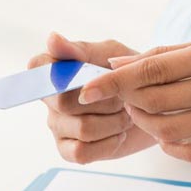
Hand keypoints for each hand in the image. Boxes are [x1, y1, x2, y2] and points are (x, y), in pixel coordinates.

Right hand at [28, 33, 156, 163]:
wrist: (153, 105)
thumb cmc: (127, 75)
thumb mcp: (109, 54)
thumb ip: (79, 50)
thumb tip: (52, 38)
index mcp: (55, 71)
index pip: (37, 68)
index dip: (57, 72)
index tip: (85, 74)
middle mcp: (50, 100)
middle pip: (65, 102)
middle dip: (105, 100)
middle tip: (122, 97)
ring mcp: (58, 126)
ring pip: (82, 128)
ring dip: (113, 123)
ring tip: (125, 116)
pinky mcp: (68, 150)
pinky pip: (81, 152)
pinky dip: (107, 144)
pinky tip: (118, 135)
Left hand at [79, 31, 190, 161]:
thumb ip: (169, 55)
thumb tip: (120, 64)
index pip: (153, 69)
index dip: (116, 82)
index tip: (88, 88)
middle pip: (156, 101)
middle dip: (129, 102)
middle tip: (124, 98)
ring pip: (170, 129)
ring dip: (146, 124)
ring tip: (144, 113)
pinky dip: (170, 145)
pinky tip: (167, 134)